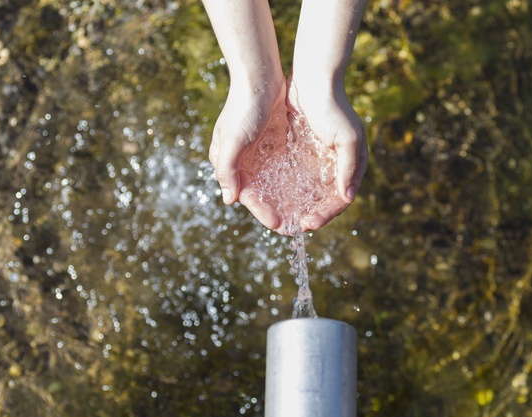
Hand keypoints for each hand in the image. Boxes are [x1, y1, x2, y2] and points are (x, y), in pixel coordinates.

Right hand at [208, 76, 286, 228]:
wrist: (259, 76)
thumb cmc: (243, 107)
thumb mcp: (232, 140)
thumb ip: (227, 170)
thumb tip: (229, 200)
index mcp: (227, 163)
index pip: (246, 196)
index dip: (261, 212)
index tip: (279, 225)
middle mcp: (240, 160)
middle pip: (258, 193)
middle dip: (273, 210)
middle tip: (294, 225)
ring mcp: (256, 152)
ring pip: (270, 183)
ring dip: (282, 198)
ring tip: (300, 212)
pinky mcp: (271, 142)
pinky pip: (279, 168)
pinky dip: (289, 181)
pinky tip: (304, 190)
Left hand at [286, 75, 367, 231]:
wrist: (313, 80)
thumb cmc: (334, 108)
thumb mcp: (347, 138)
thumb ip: (349, 167)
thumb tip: (348, 197)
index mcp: (351, 167)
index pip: (339, 201)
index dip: (325, 215)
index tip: (308, 224)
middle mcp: (335, 167)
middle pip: (322, 201)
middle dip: (308, 215)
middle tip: (290, 227)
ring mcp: (317, 161)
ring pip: (307, 192)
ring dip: (296, 206)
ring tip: (281, 218)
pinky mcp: (301, 153)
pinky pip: (294, 178)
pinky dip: (286, 190)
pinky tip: (274, 198)